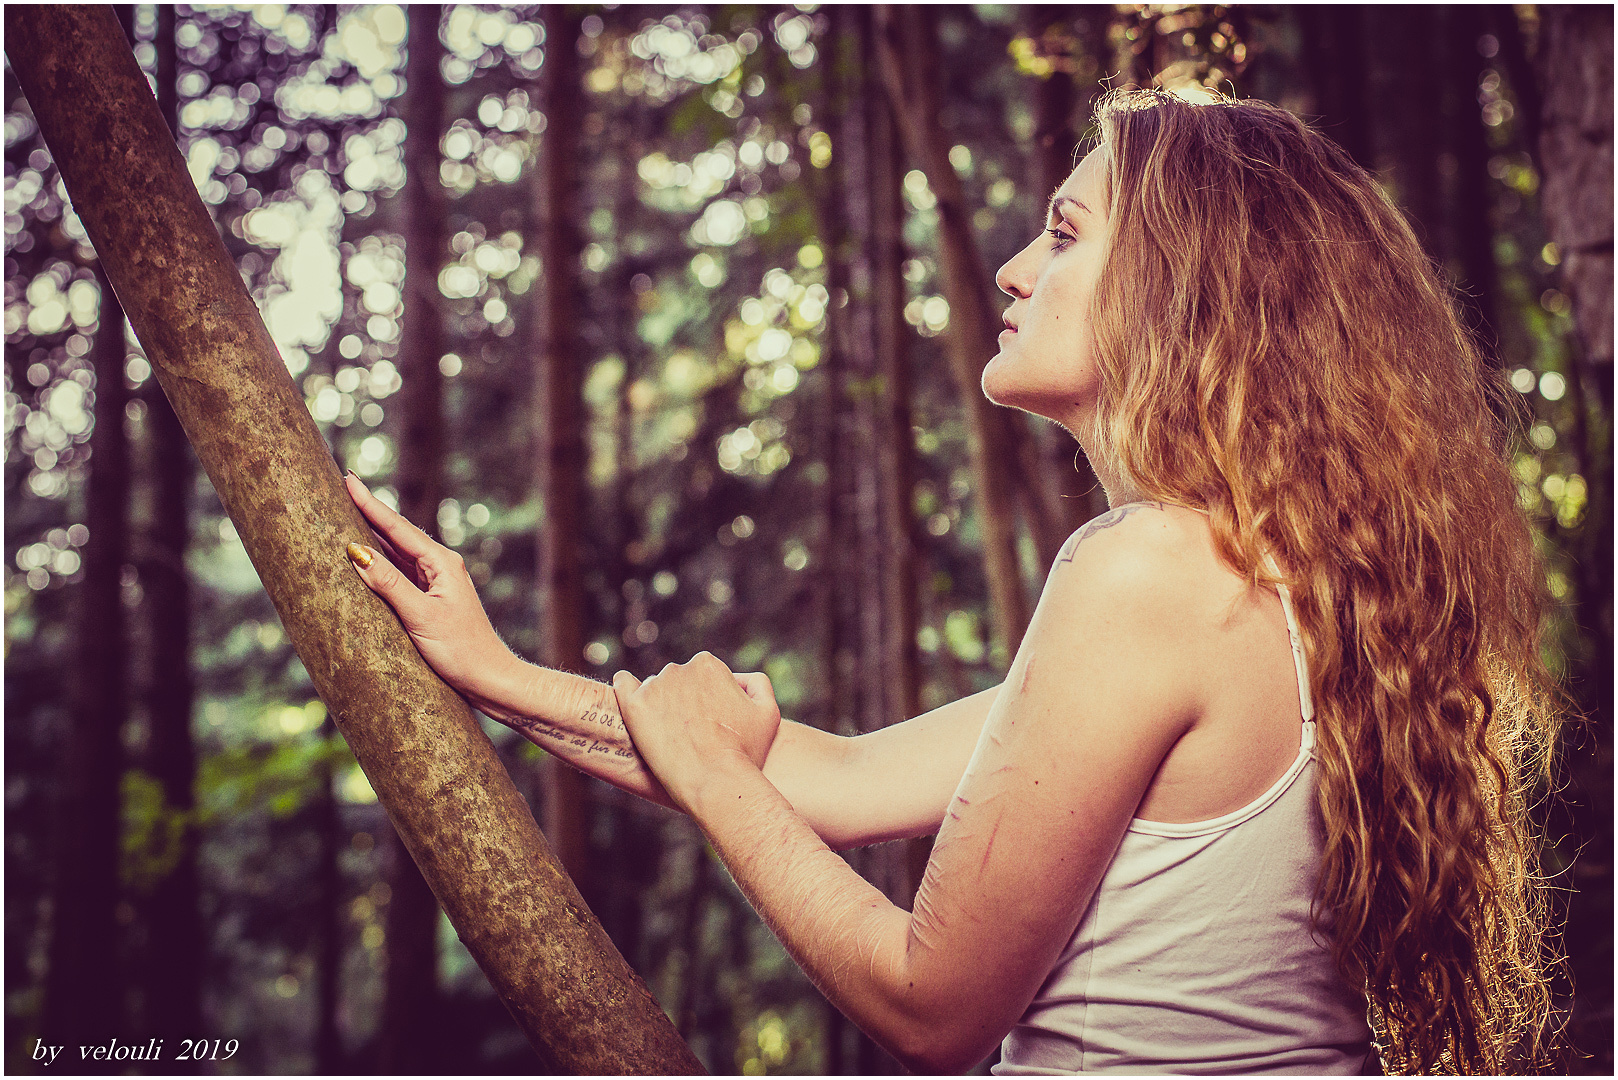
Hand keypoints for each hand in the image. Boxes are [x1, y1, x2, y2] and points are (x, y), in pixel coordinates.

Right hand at [343, 472, 520, 712]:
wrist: (490, 681)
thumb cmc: (461, 651)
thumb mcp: (421, 616)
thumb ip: (389, 584)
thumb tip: (356, 551)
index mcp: (441, 563)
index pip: (397, 527)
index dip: (370, 504)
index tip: (348, 479)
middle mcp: (440, 567)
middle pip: (397, 534)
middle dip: (369, 511)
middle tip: (344, 485)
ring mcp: (436, 583)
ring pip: (397, 552)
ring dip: (373, 534)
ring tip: (346, 514)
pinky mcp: (431, 601)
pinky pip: (399, 573)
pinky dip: (380, 561)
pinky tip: (366, 557)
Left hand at [612, 654, 781, 815]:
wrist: (716, 781)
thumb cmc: (746, 752)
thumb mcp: (768, 713)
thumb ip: (757, 684)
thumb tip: (737, 679)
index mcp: (709, 665)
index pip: (704, 673)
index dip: (709, 698)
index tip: (711, 721)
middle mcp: (680, 669)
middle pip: (678, 680)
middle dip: (684, 699)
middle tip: (692, 733)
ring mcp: (654, 687)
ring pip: (654, 688)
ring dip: (661, 703)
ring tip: (670, 734)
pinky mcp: (633, 706)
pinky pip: (623, 686)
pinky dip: (624, 686)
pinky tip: (626, 689)